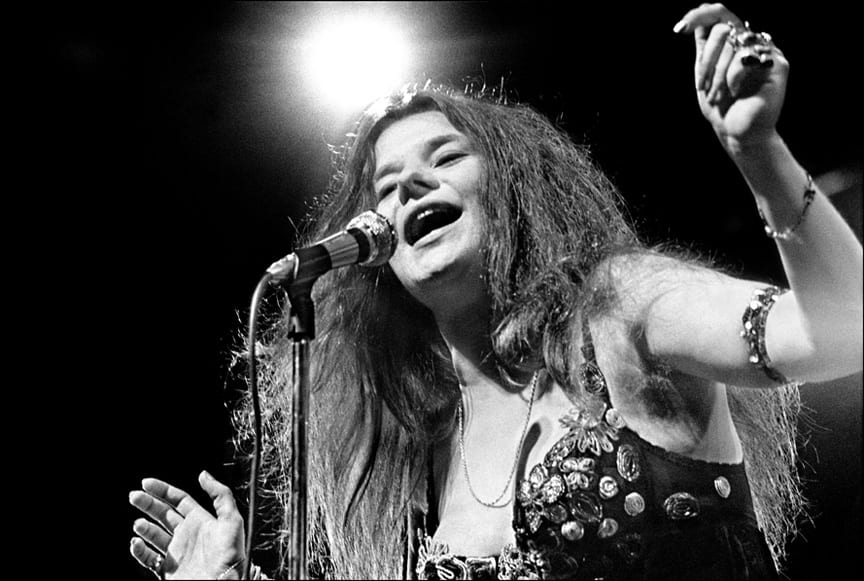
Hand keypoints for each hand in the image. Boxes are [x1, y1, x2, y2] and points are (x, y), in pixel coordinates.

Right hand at [129, 471, 245, 578]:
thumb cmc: (230, 555)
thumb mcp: (232, 519)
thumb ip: (220, 495)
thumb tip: (203, 474)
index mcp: (200, 520)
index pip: (178, 499)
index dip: (163, 490)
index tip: (146, 483)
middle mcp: (187, 534)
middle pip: (163, 513)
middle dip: (148, 504)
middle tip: (133, 496)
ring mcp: (176, 552)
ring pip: (153, 534)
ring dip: (143, 527)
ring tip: (138, 524)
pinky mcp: (168, 570)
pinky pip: (148, 558)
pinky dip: (139, 550)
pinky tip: (136, 542)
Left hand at [675, 4, 788, 151]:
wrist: (735, 132)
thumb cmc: (720, 107)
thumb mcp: (703, 75)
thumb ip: (703, 49)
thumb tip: (694, 23)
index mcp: (734, 42)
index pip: (719, 15)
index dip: (699, 16)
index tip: (679, 29)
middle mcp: (751, 42)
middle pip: (722, 29)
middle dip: (706, 60)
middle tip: (703, 87)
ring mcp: (766, 51)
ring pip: (733, 44)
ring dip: (717, 75)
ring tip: (717, 95)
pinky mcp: (777, 64)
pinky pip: (745, 59)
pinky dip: (732, 78)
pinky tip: (735, 92)